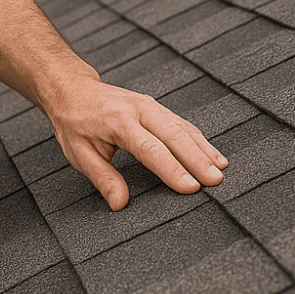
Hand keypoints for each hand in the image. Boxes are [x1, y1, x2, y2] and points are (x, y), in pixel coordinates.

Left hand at [44, 79, 227, 210]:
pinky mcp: (157, 107)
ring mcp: (150, 106)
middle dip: (197, 159)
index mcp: (118, 122)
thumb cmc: (75, 123)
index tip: (190, 188)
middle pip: (174, 136)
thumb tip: (120, 204)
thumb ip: (103, 178)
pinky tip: (213, 155)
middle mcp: (139, 110)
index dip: (172, 169)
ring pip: (183, 128)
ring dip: (203, 149)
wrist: (73, 89)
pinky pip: (182, 124)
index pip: (150, 149)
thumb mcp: (80, 153)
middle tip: (216, 182)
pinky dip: (199, 140)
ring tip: (221, 171)